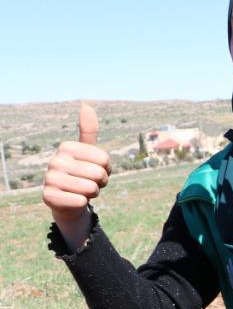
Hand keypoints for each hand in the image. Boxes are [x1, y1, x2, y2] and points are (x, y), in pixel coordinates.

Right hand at [43, 104, 109, 248]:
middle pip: (99, 173)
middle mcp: (54, 160)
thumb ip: (88, 130)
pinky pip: (81, 201)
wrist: (69, 200)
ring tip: (83, 191)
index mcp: (66, 147)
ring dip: (93, 193)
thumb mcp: (88, 151)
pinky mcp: (48, 197)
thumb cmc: (82, 173)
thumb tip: (86, 105)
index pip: (104, 159)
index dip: (107, 168)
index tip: (95, 169)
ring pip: (91, 188)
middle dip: (101, 182)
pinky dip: (83, 203)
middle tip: (90, 182)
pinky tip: (74, 200)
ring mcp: (49, 179)